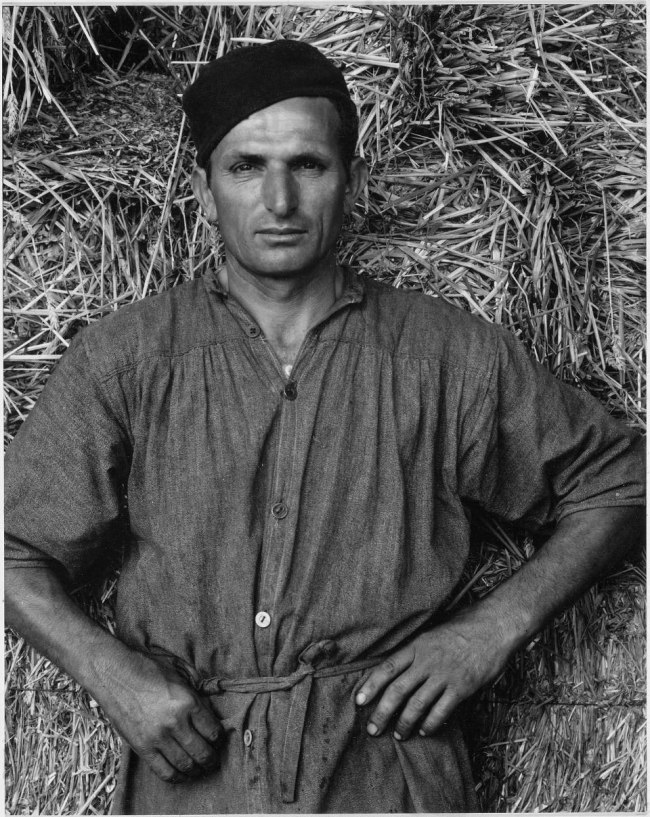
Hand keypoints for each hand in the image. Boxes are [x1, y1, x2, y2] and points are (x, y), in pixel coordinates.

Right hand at [97, 651, 222, 783]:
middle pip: (202, 752)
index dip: (220, 739)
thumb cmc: (148, 668)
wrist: (115, 673)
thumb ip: (198, 690)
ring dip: (196, 770)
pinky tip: (181, 774)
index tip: (218, 740)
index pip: (213, 732)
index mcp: (188, 702)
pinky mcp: (141, 747)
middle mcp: (175, 723)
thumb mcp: (180, 672)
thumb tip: (211, 704)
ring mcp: (157, 737)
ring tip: (200, 768)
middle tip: (214, 759)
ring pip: (185, 765)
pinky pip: (163, 771)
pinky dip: (176, 776)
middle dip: (212, 759)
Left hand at [355, 608, 510, 739]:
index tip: (359, 700)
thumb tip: (398, 665)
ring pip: (417, 704)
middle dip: (382, 712)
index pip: (387, 667)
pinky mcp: (462, 687)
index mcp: (417, 645)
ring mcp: (444, 674)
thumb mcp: (433, 631)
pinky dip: (431, 724)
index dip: (371, 685)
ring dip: (404, 723)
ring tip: (398, 734)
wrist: (494, 625)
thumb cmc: (463, 626)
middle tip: (372, 728)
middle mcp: (427, 661)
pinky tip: (424, 731)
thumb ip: (416, 648)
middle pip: (397, 690)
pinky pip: (441, 711)